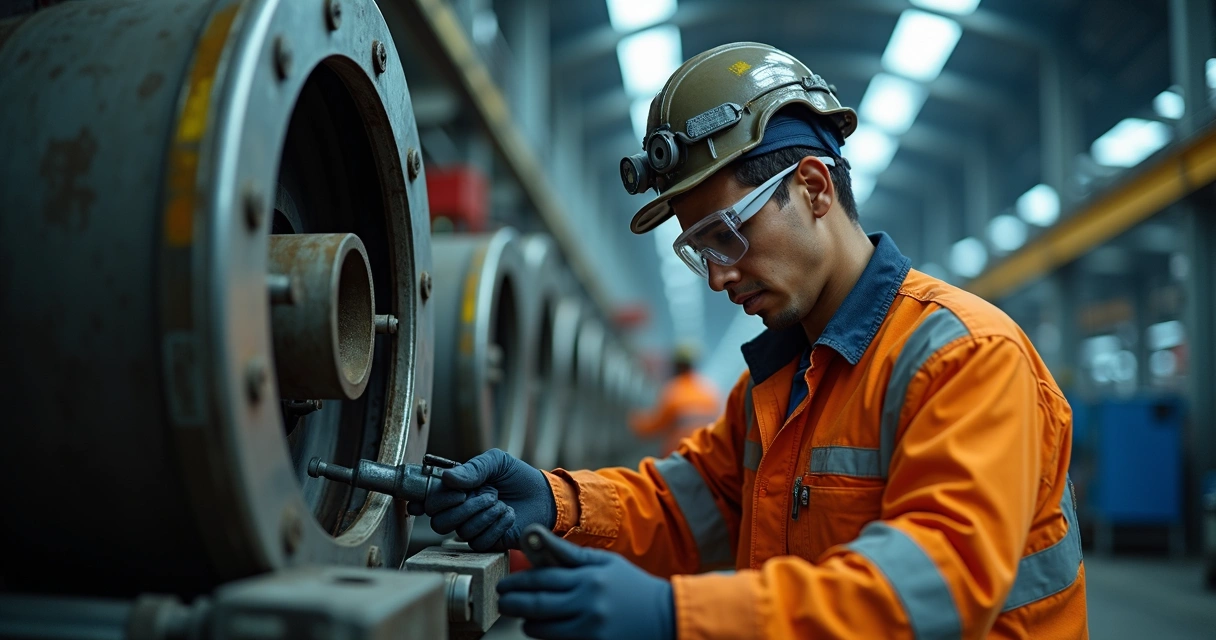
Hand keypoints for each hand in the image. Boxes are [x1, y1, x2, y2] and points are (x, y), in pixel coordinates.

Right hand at [408, 449, 555, 550]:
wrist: (544, 495)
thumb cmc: (517, 476)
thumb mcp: (497, 462)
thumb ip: (473, 468)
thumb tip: (447, 478)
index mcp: (456, 490)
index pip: (429, 501)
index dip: (426, 501)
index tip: (448, 495)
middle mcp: (460, 511)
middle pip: (439, 522)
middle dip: (462, 508)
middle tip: (486, 494)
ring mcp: (473, 528)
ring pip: (461, 532)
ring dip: (484, 514)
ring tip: (501, 502)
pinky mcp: (488, 543)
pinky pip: (479, 542)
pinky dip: (496, 526)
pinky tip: (507, 514)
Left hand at [497, 529, 674, 639]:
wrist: (665, 616)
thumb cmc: (630, 586)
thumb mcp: (603, 562)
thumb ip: (568, 553)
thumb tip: (534, 534)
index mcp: (589, 576)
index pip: (543, 578)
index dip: (519, 582)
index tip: (505, 583)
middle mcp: (588, 602)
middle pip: (538, 603)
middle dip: (513, 603)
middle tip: (502, 601)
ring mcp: (591, 627)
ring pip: (544, 628)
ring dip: (527, 622)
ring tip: (521, 616)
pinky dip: (546, 636)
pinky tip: (541, 629)